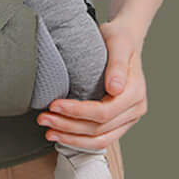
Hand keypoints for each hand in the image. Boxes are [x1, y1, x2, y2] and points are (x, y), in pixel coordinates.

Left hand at [36, 17, 146, 149]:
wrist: (125, 39)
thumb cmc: (119, 38)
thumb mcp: (118, 42)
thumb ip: (117, 64)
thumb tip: (114, 88)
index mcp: (135, 93)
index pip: (103, 112)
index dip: (77, 112)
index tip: (55, 105)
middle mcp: (135, 110)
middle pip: (99, 129)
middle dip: (68, 126)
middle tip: (43, 119)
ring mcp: (128, 119)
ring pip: (99, 140)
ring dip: (72, 139)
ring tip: (49, 132)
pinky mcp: (119, 122)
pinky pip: (100, 139)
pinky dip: (80, 140)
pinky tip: (61, 135)